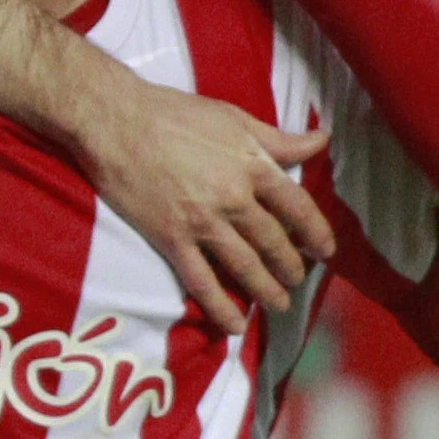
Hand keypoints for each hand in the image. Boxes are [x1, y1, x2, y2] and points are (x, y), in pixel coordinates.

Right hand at [72, 75, 335, 335]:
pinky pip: (200, 280)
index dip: (316, 232)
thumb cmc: (172, 112)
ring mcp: (202, 222)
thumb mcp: (232, 118)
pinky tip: (234, 325)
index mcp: (252, 167)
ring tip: (278, 304)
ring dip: (266, 290)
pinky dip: (219, 306)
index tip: (325, 250)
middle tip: (297, 279)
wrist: (114, 120)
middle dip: (290, 266)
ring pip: (244, 265)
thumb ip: (278, 139)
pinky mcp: (171, 237)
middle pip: (273, 242)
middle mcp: (234, 198)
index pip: (297, 207)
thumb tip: (322, 139)